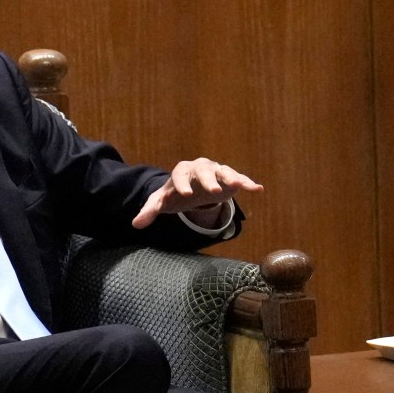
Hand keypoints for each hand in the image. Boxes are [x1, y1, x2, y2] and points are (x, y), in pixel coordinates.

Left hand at [132, 157, 261, 229]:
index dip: (182, 183)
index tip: (186, 194)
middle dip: (208, 180)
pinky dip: (247, 182)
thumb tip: (136, 225)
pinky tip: (257, 189)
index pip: (180, 173)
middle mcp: (200, 167)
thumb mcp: (162, 202)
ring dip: (231, 177)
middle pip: (203, 170)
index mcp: (181, 171)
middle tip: (214, 192)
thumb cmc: (176, 194)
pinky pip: (239, 178)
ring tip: (239, 185)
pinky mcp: (229, 178)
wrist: (192, 188)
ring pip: (224, 171)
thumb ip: (150, 211)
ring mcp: (216, 171)